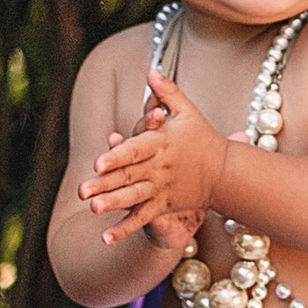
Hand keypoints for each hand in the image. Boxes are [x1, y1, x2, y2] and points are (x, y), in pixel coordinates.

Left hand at [80, 72, 232, 234]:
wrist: (226, 172)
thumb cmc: (202, 138)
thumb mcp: (188, 111)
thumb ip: (167, 92)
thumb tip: (150, 69)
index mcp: (161, 144)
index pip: (136, 150)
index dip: (117, 156)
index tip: (98, 162)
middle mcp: (160, 168)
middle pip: (129, 176)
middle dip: (105, 184)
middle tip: (82, 190)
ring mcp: (161, 189)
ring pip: (134, 198)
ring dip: (113, 204)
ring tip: (92, 209)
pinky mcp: (164, 205)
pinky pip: (143, 219)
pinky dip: (124, 229)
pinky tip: (105, 237)